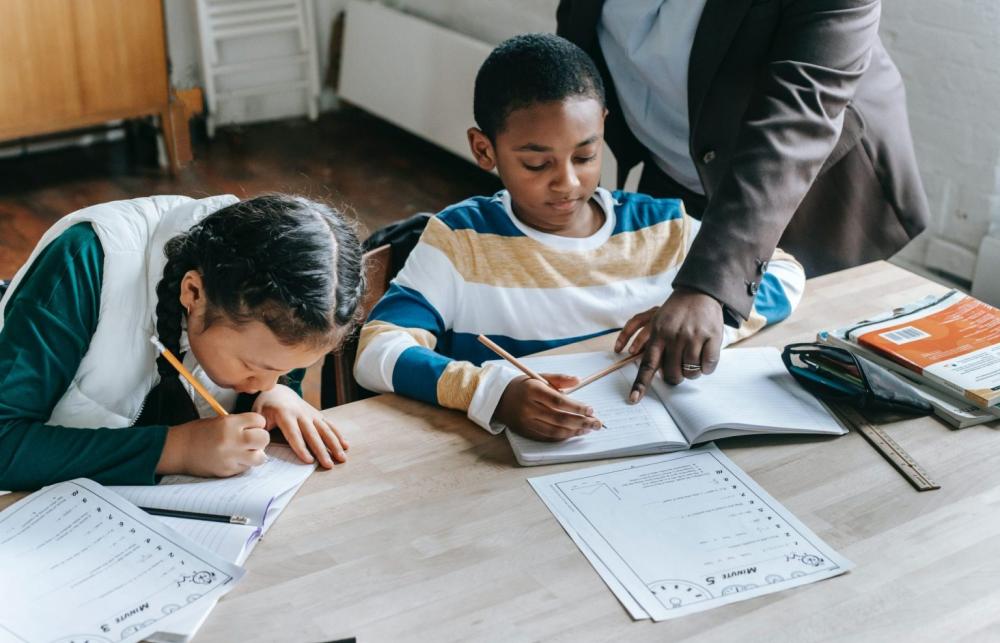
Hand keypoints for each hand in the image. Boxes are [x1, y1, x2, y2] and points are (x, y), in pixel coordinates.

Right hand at [158, 412, 269, 477]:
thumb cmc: (197, 433)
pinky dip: (244, 464)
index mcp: (229, 423)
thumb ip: (239, 424)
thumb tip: (257, 428)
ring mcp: (231, 457)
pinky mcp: (227, 471)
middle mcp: (232, 440)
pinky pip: (246, 468)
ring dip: (256, 454)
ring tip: (246, 451)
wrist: (178, 450)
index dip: (257, 423)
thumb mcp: (219, 420)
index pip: (259, 420)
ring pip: (260, 457)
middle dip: (260, 438)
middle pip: (264, 438)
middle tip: (252, 439)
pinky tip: (234, 459)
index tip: (252, 425)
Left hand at [253, 384, 347, 467]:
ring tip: (342, 458)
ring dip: (335, 444)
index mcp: (284, 414)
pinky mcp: (317, 414)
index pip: (294, 434)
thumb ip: (259, 430)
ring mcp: (311, 413)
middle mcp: (301, 413)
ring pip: (325, 430)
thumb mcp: (257, 415)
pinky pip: (329, 425)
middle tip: (329, 465)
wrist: (278, 391)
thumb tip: (259, 449)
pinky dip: (338, 435)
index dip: (301, 448)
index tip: (309, 461)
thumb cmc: (265, 407)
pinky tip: (346, 446)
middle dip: (322, 450)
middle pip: (313, 434)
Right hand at [493, 374, 602, 441]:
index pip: (558, 401)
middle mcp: (528, 407)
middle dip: (581, 422)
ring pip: (555, 430)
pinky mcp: (526, 431)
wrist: (499, 398)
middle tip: (597, 423)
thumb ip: (559, 379)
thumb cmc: (524, 386)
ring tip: (588, 429)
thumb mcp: (539, 377)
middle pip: (559, 418)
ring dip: (575, 431)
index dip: (576, 407)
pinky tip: (574, 433)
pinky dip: (563, 436)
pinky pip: (548, 437)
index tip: (591, 409)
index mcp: (532, 390)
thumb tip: (578, 381)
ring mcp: (526, 421)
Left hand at [616, 287, 723, 401]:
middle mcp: (674, 337)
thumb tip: (645, 366)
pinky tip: (704, 356)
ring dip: (692, 372)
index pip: (647, 364)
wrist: (699, 292)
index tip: (634, 399)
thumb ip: (649, 343)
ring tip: (692, 357)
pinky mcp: (712, 337)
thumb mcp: (656, 321)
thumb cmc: (676, 311)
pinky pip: (708, 366)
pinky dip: (706, 367)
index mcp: (658, 334)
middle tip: (678, 367)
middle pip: (671, 374)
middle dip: (675, 377)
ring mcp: (694, 337)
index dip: (641, 384)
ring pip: (691, 373)